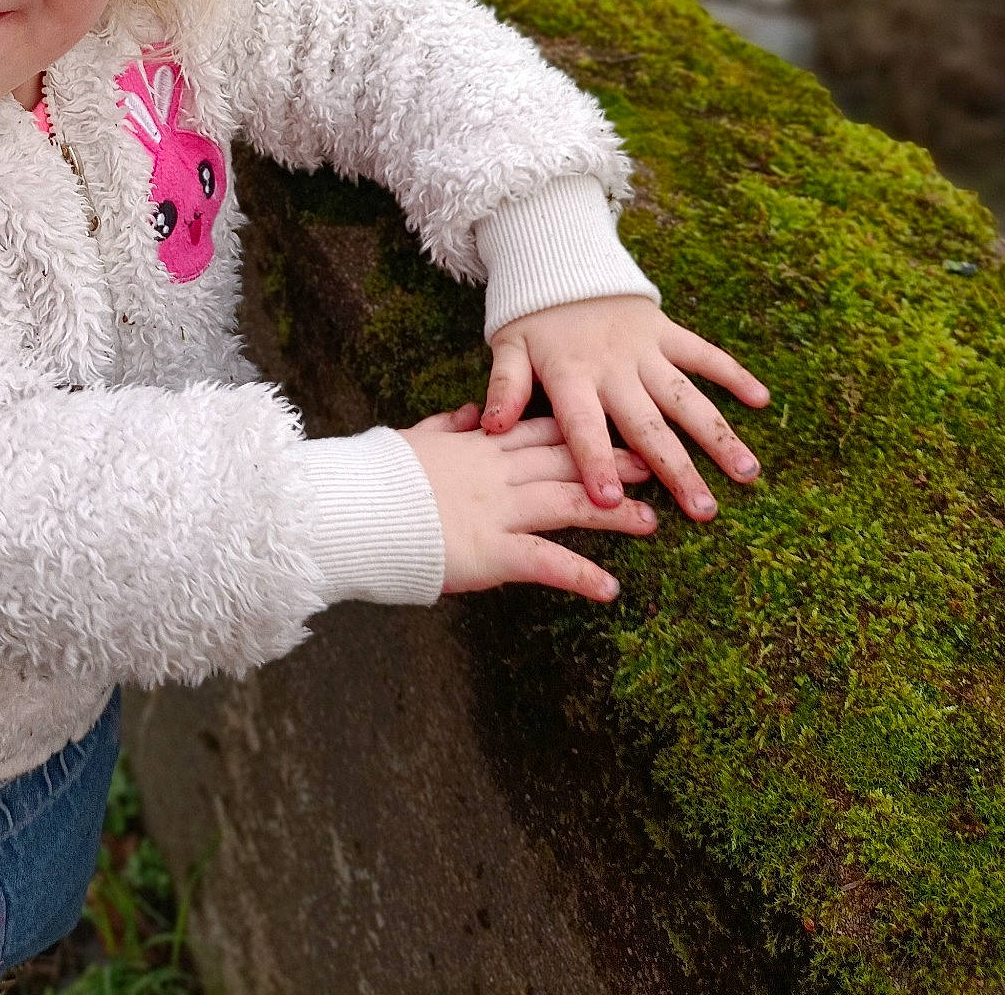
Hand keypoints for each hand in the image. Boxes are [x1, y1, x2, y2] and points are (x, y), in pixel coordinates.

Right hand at [400, 402, 656, 600]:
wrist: (351, 508)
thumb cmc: (375, 477)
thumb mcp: (414, 439)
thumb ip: (445, 427)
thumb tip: (468, 413)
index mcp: (478, 446)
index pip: (539, 430)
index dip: (579, 429)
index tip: (611, 425)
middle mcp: (496, 473)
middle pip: (566, 461)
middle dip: (611, 463)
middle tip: (653, 465)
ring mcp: (497, 510)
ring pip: (568, 503)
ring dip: (613, 514)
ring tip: (650, 522)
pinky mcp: (491, 552)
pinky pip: (546, 562)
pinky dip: (581, 576)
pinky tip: (610, 589)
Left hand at [482, 296, 769, 521]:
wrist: (563, 263)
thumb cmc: (534, 319)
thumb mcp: (509, 347)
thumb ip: (503, 386)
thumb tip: (491, 427)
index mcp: (570, 376)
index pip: (583, 426)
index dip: (594, 462)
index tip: (611, 502)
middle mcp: (613, 368)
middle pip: (648, 425)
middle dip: (678, 470)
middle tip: (705, 512)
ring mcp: (645, 350)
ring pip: (687, 397)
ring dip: (718, 434)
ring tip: (747, 472)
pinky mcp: (667, 332)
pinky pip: (704, 353)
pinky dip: (733, 373)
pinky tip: (763, 401)